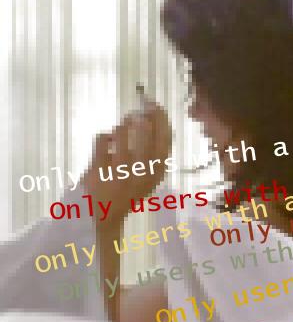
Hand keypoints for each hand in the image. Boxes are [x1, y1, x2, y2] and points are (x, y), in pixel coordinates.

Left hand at [81, 99, 171, 221]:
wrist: (100, 216)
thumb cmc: (125, 194)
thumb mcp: (147, 177)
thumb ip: (152, 155)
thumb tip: (148, 119)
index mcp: (155, 174)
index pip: (164, 142)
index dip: (161, 121)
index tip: (156, 107)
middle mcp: (140, 173)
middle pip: (148, 135)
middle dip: (147, 116)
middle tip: (144, 105)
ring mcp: (118, 172)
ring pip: (124, 135)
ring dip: (125, 124)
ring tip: (125, 123)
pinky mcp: (98, 170)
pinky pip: (102, 141)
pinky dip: (104, 135)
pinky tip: (106, 139)